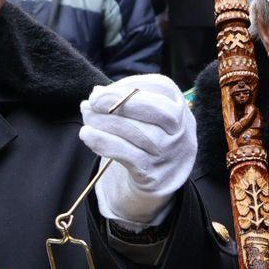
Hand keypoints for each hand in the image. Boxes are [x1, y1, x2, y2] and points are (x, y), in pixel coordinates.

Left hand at [79, 75, 196, 227]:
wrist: (156, 183)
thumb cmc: (146, 142)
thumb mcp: (146, 119)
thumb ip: (125, 102)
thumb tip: (97, 92)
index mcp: (180, 108)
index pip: (161, 87)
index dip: (128, 85)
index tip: (102, 90)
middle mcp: (181, 130)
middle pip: (156, 109)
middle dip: (119, 100)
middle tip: (93, 100)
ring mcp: (169, 154)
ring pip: (137, 132)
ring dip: (105, 122)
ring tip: (87, 117)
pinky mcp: (154, 175)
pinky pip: (126, 154)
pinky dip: (103, 142)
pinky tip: (88, 135)